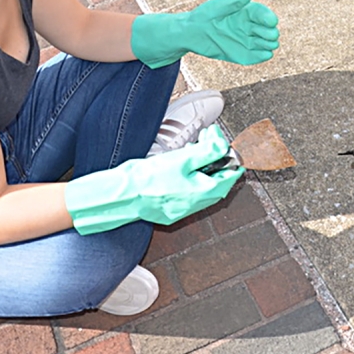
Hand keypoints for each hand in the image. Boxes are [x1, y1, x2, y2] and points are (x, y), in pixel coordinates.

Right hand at [65, 125, 241, 234]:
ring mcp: (180, 209)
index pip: (229, 178)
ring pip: (201, 188)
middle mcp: (193, 205)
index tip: (232, 151)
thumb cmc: (148, 179)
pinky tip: (181, 168)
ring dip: (203, 170)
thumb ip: (207, 151)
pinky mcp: (168, 209)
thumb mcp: (183, 158)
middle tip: (212, 145)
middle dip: (217, 163)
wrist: (121, 194)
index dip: (232, 161)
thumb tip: (223, 145)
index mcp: (202, 193)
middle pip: (216, 183)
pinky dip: (190, 179)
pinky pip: (187, 193)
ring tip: (196, 153)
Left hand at [131, 0, 278, 67]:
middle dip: (271, 33)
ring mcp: (247, 41)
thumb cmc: (203, 16)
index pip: (262, 14)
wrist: (191, 34)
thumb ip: (233, 2)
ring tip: (269, 45)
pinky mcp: (243, 54)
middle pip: (267, 30)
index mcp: (246, 12)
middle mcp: (250, 26)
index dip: (268, 17)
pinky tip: (265, 54)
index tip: (272, 21)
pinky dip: (262, 56)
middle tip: (271, 36)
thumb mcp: (216, 7)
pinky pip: (256, 56)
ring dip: (269, 44)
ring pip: (265, 43)